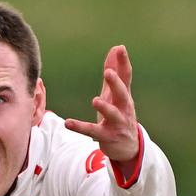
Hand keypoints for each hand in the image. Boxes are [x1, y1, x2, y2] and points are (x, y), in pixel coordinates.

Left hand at [65, 45, 138, 161]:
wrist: (128, 147)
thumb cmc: (120, 115)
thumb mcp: (117, 94)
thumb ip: (115, 72)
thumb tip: (116, 48)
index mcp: (124, 96)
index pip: (126, 77)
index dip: (124, 63)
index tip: (121, 48)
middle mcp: (124, 108)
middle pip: (122, 94)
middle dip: (116, 83)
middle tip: (108, 73)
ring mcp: (117, 123)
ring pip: (112, 114)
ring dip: (104, 108)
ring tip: (95, 101)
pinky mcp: (107, 136)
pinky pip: (92, 131)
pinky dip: (80, 127)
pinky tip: (68, 123)